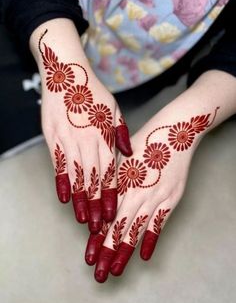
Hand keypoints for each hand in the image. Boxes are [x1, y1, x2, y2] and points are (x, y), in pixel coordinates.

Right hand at [30, 20, 131, 233]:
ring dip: (80, 200)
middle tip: (99, 228)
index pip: (110, 173)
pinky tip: (64, 199)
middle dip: (97, 205)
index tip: (114, 214)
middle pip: (94, 180)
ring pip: (76, 176)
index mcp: (104, 137)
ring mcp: (68, 141)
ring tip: (83, 220)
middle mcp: (87, 142)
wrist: (67, 74)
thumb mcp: (114, 109)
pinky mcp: (52, 138)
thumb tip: (130, 152)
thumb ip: (121, 133)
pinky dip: (60, 182)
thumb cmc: (93, 92)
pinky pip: (57, 164)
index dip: (112, 195)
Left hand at [85, 103, 219, 281]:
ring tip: (116, 271)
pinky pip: (159, 223)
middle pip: (118, 229)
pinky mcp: (171, 198)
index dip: (97, 240)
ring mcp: (154, 197)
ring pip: (136, 231)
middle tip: (99, 275)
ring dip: (125, 253)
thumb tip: (100, 198)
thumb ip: (111, 178)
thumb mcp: (121, 157)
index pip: (106, 218)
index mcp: (120, 184)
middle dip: (107, 254)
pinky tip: (144, 256)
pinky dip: (151, 240)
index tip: (89, 257)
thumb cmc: (145, 140)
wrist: (174, 132)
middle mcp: (135, 194)